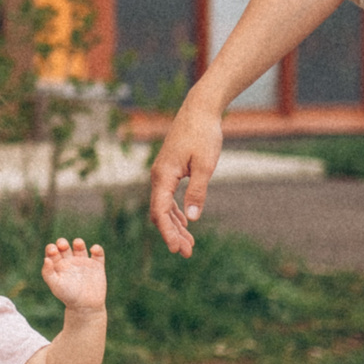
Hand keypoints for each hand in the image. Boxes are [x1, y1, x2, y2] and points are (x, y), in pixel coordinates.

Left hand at [41, 237, 107, 310]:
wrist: (85, 306)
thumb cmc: (68, 296)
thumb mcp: (55, 285)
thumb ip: (48, 272)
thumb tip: (46, 259)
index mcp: (58, 265)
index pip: (52, 251)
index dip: (51, 248)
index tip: (52, 250)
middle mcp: (70, 262)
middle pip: (64, 246)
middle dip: (62, 243)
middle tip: (63, 245)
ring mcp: (83, 262)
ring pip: (80, 247)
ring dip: (78, 242)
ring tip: (78, 244)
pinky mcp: (97, 265)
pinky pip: (98, 253)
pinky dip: (97, 249)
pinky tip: (93, 250)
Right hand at [148, 101, 222, 258]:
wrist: (200, 110)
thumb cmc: (203, 135)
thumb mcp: (205, 165)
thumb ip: (197, 191)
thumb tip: (191, 218)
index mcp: (163, 176)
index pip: (160, 211)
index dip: (167, 232)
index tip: (177, 249)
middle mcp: (158, 177)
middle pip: (160, 213)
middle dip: (172, 234)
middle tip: (187, 253)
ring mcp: (163, 175)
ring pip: (164, 208)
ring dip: (175, 226)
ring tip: (189, 245)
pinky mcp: (170, 172)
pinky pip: (169, 198)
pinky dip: (177, 213)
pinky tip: (186, 224)